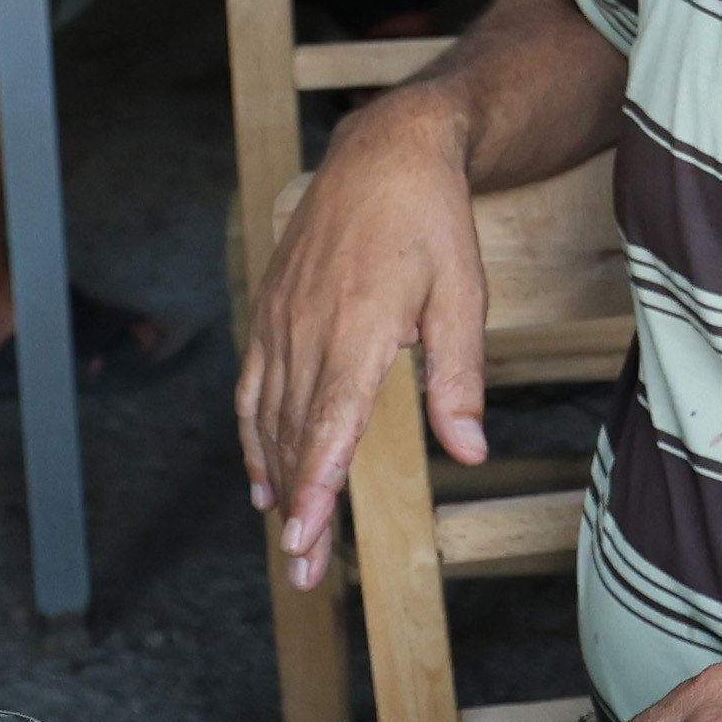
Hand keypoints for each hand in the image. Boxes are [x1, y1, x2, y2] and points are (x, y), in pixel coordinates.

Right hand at [234, 91, 488, 586]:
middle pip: (293, 434)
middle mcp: (307, 326)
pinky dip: (252, 433)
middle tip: (303, 573)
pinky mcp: (271, 307)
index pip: (328, 424)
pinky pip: (252, 384)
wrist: (386, 148)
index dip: (313, 487)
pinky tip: (260, 472)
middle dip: (296, 508)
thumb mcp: (463, 295)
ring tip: (284, 538)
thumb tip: (469, 453)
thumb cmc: (431, 220)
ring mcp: (282, 316)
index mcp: (357, 326)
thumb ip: (459, 378)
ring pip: (266, 414)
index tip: (301, 540)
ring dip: (272, 479)